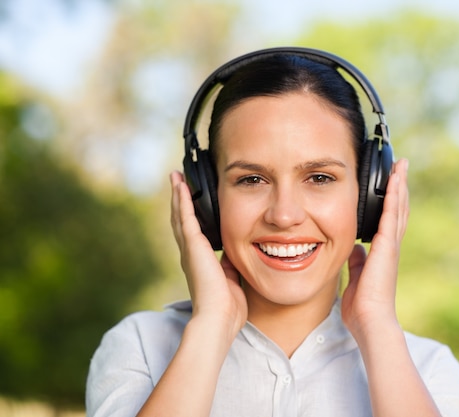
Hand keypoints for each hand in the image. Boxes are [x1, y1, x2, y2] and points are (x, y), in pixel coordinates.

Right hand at [170, 171, 246, 338]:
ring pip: (180, 215)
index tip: (190, 201)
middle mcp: (190, 254)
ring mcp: (189, 249)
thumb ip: (230, 266)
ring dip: (178, 195)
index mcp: (200, 263)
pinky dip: (182, 199)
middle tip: (178, 181)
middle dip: (180, 201)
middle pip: (182, 220)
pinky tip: (180, 184)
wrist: (219, 318)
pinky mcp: (192, 245)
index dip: (190, 217)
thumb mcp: (232, 280)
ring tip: (176, 176)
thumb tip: (234, 254)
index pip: (193, 233)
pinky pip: (185, 217)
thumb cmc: (227, 308)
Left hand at [341, 158, 409, 338]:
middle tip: (401, 167)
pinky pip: (390, 215)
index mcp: (382, 254)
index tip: (392, 185)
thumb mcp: (355, 278)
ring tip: (401, 166)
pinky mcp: (387, 246)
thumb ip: (357, 262)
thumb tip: (355, 249)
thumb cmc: (363, 307)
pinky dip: (393, 197)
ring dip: (399, 186)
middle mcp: (390, 247)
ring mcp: (390, 245)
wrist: (371, 321)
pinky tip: (395, 181)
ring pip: (397, 208)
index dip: (391, 202)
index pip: (389, 221)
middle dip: (399, 187)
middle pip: (398, 210)